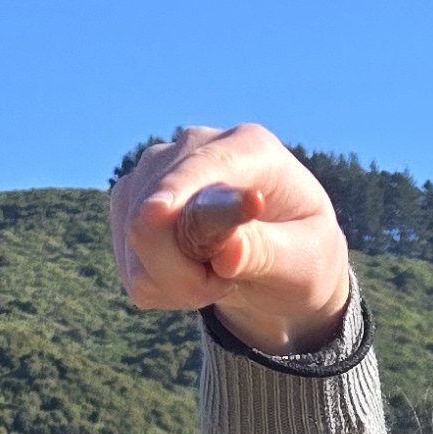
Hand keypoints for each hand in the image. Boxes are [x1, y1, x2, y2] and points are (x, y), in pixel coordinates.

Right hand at [109, 122, 353, 353]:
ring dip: (175, 283)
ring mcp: (155, 172)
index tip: (156, 213)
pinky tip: (192, 274)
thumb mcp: (303, 262)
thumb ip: (267, 253)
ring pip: (135, 244)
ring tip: (218, 276)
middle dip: (184, 272)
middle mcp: (193, 147)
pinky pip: (130, 267)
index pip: (204, 167)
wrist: (283, 266)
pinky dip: (162, 286)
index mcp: (249, 148)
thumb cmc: (303, 259)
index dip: (177, 191)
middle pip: (153, 213)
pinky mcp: (130, 202)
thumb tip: (226, 251)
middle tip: (226, 284)